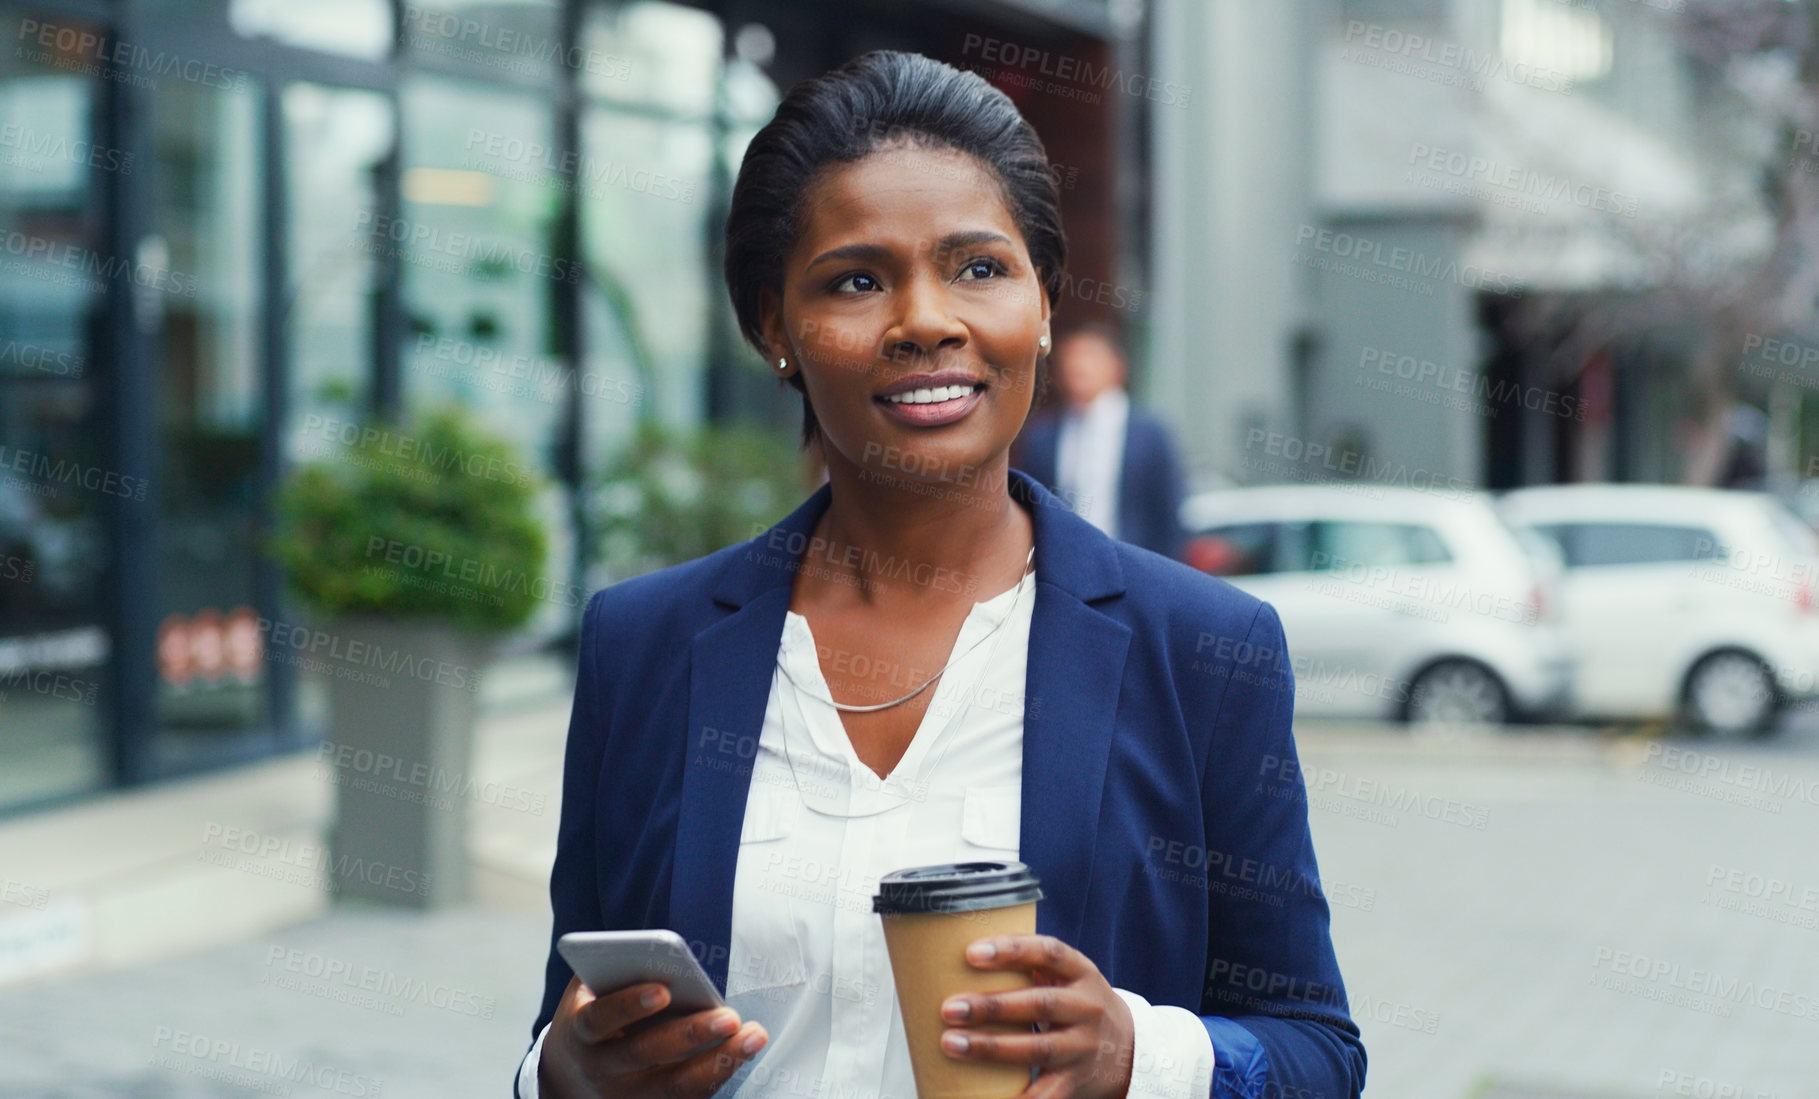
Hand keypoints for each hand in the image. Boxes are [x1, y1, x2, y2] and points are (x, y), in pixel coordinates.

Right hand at [539, 976, 769, 1098]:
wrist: (571, 1075)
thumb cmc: (593, 1014)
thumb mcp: (590, 991)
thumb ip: (616, 971)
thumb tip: (661, 952)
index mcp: (581, 1032)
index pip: (601, 1019)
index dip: (628, 1005)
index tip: (663, 990)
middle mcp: (601, 1068)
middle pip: (645, 1054)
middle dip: (690, 1034)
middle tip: (730, 1016)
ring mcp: (625, 1095)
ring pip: (674, 1086)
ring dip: (718, 1062)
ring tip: (753, 1036)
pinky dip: (718, 1076)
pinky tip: (743, 1052)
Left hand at [938, 935, 1134, 1098]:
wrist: (1127, 1048)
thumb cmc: (1077, 1003)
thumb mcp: (1066, 976)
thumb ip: (1028, 965)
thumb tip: (960, 955)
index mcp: (1081, 972)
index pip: (1049, 952)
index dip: (1011, 951)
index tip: (971, 953)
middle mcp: (1087, 1008)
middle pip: (1040, 1004)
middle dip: (992, 1006)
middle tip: (949, 1008)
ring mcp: (1083, 1047)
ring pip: (1038, 1048)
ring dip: (991, 1047)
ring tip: (952, 1044)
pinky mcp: (1075, 1081)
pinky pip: (1045, 1094)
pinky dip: (1015, 1098)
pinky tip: (981, 1097)